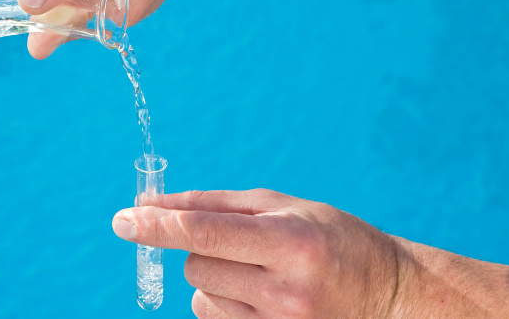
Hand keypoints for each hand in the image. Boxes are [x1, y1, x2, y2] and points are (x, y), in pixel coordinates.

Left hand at [112, 189, 400, 317]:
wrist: (385, 295)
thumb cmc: (331, 238)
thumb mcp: (282, 207)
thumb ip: (214, 206)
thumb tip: (151, 205)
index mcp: (292, 241)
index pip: (207, 232)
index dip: (159, 226)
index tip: (123, 220)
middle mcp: (285, 289)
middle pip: (196, 265)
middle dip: (200, 248)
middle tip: (242, 244)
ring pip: (200, 296)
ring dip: (213, 278)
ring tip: (259, 272)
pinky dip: (221, 303)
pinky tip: (258, 296)